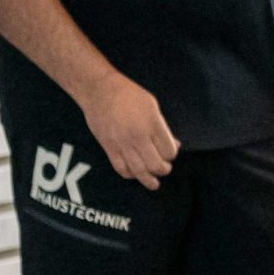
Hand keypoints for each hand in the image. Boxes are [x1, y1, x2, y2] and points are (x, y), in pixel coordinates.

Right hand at [78, 72, 178, 189]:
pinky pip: (121, 168)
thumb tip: (173, 144)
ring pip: (139, 171)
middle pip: (155, 164)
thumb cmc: (128, 94)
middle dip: (163, 170)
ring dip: (148, 179)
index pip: (168, 150)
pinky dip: (130, 175)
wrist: (99, 91)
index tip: (170, 153)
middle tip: (165, 169)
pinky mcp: (109, 147)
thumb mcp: (152, 105)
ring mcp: (122, 143)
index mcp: (151, 123)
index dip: (172, 154)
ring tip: (154, 183)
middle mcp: (138, 136)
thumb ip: (162, 127)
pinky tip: (135, 174)